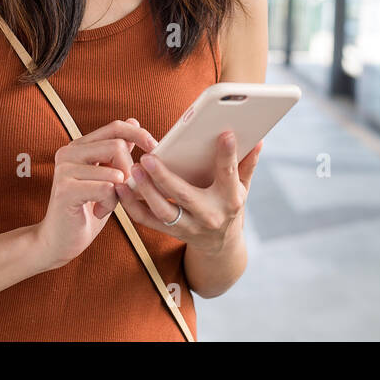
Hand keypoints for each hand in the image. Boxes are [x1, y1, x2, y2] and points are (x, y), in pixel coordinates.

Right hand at [31, 117, 156, 270]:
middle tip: (123, 190)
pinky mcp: (66, 190)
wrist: (59, 241)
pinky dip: (110, 203)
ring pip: (114, 170)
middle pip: (117, 146)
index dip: (138, 134)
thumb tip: (133, 122)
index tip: (154, 147)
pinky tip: (98, 212)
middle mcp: (68, 152)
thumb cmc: (86, 209)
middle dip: (130, 170)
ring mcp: (64, 170)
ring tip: (106, 204)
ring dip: (119, 193)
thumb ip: (116, 151)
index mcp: (79, 146)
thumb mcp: (106, 176)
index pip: (115, 127)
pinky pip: (106, 188)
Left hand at [115, 131, 263, 253]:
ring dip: (144, 191)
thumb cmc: (230, 206)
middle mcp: (209, 215)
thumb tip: (259, 139)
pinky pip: (147, 220)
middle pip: (185, 196)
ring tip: (132, 170)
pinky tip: (120, 188)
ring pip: (162, 211)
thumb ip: (247, 164)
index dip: (227, 154)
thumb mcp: (243, 187)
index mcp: (230, 199)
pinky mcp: (171, 232)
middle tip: (148, 158)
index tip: (224, 134)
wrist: (221, 246)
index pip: (229, 174)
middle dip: (164, 177)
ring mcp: (189, 227)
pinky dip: (131, 206)